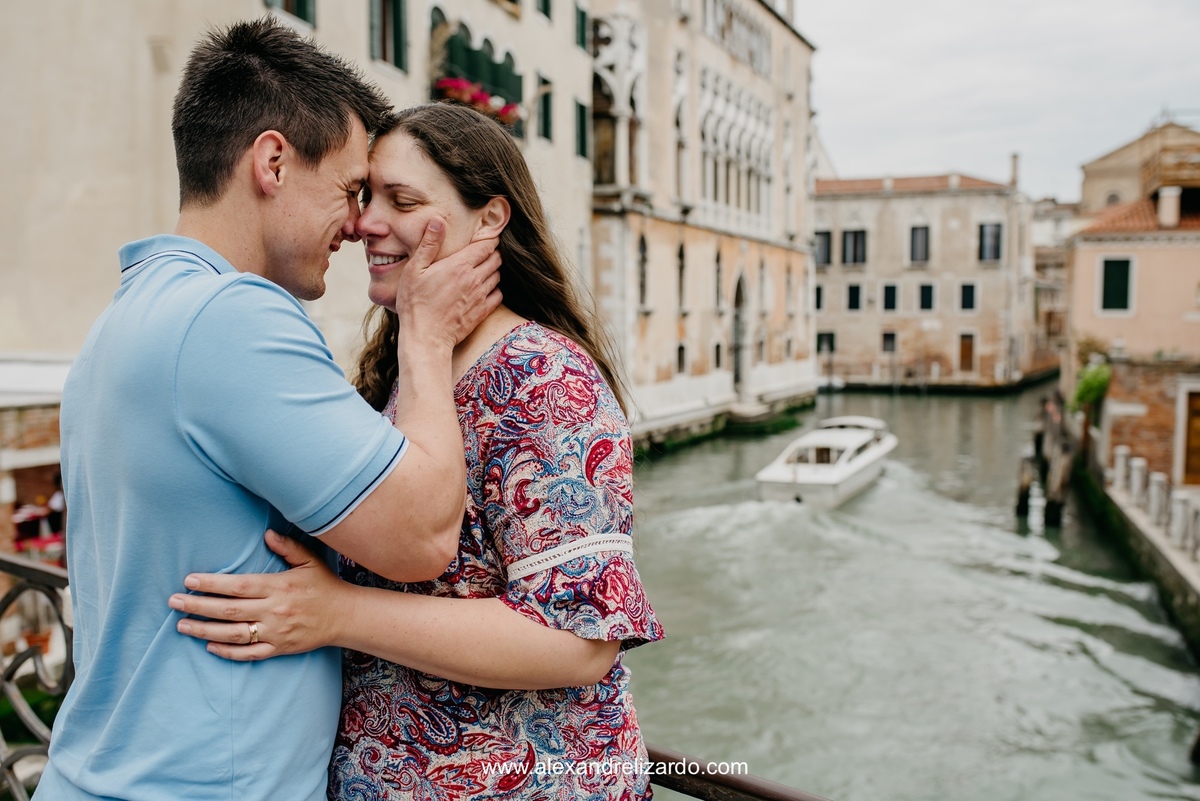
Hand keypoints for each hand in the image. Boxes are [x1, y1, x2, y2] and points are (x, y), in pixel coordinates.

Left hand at [169, 530, 347, 661]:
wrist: (345, 616)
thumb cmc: (325, 585)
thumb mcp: (309, 561)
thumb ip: (287, 547)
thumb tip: (266, 534)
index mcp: (279, 587)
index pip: (238, 586)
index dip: (212, 584)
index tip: (189, 581)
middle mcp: (274, 611)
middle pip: (229, 610)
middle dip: (198, 606)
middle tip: (173, 602)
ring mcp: (275, 633)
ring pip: (233, 634)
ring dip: (204, 630)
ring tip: (182, 625)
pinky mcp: (279, 649)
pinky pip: (248, 654)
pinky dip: (227, 652)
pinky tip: (209, 645)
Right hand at [396, 218, 502, 349]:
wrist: (426, 337)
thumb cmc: (415, 303)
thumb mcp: (414, 269)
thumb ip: (429, 244)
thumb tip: (438, 221)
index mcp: (460, 265)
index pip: (486, 246)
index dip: (489, 239)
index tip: (485, 237)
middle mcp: (475, 279)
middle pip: (496, 259)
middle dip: (492, 253)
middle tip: (482, 253)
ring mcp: (480, 296)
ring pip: (498, 276)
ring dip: (493, 270)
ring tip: (482, 269)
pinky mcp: (482, 312)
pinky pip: (498, 295)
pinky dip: (495, 289)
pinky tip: (484, 289)